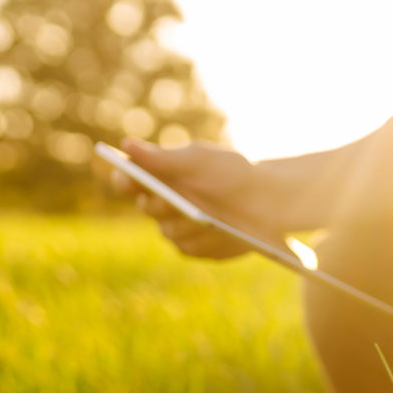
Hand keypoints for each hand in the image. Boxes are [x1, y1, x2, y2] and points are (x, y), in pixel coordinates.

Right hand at [111, 138, 277, 258]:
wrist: (268, 200)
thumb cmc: (232, 172)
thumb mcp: (200, 159)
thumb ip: (163, 157)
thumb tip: (127, 145)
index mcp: (158, 176)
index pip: (126, 180)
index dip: (124, 180)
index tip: (130, 179)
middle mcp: (161, 204)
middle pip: (146, 208)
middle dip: (160, 204)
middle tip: (171, 201)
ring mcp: (176, 228)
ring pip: (167, 231)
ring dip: (185, 224)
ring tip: (208, 219)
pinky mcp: (194, 247)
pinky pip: (187, 247)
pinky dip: (203, 240)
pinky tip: (220, 233)